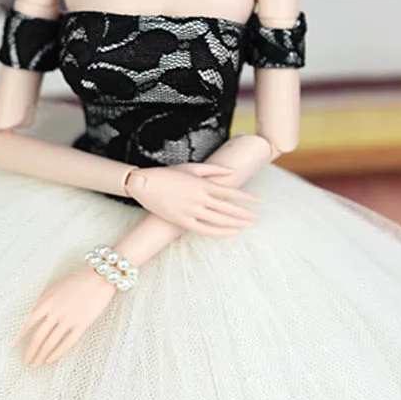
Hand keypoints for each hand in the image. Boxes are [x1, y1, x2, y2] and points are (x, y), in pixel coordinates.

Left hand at [14, 267, 115, 367]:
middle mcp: (55, 311)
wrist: (100, 276)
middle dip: (30, 351)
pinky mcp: (82, 325)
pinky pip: (67, 343)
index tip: (12, 346)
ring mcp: (68, 319)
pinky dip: (57, 354)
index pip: (28, 322)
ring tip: (36, 364)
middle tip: (26, 361)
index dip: (19, 335)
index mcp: (47, 301)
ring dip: (41, 355)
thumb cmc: (78, 280)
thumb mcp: (56, 288)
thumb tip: (33, 316)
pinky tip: (50, 361)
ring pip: (50, 342)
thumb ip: (44, 301)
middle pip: (38, 336)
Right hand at [125, 163, 257, 234]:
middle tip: (256, 218)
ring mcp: (191, 211)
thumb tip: (231, 172)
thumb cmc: (167, 173)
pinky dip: (219, 232)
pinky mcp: (182, 221)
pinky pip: (205, 230)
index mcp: (202, 184)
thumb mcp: (191, 167)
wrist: (144, 184)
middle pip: (227, 208)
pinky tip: (230, 232)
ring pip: (219, 220)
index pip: (229, 192)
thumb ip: (213, 170)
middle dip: (243, 213)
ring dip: (235, 223)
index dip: (244, 197)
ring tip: (247, 226)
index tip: (255, 201)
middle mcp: (199, 198)